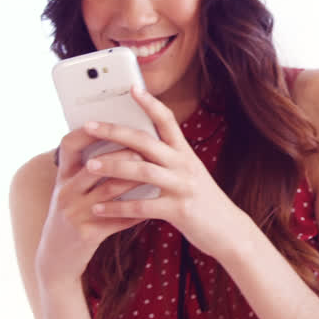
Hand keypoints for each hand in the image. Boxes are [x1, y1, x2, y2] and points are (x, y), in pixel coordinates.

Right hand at [34, 126, 146, 290]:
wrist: (55, 259)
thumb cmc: (71, 217)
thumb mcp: (70, 193)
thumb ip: (87, 172)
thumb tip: (120, 145)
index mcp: (62, 178)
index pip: (69, 145)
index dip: (88, 130)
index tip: (110, 120)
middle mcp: (65, 192)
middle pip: (97, 165)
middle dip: (124, 154)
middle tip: (147, 146)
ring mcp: (75, 214)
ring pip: (111, 190)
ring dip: (136, 179)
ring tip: (156, 172)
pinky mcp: (87, 234)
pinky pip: (118, 219)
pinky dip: (137, 210)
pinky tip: (153, 205)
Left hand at [86, 86, 251, 260]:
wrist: (228, 230)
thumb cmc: (202, 201)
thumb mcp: (189, 174)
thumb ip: (167, 160)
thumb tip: (136, 147)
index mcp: (184, 153)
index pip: (167, 120)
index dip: (150, 103)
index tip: (132, 88)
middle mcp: (184, 165)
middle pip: (146, 141)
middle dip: (115, 132)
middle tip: (89, 126)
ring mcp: (182, 186)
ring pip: (142, 171)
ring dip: (113, 166)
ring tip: (89, 166)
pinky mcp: (178, 210)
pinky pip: (143, 206)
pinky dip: (118, 207)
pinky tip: (99, 209)